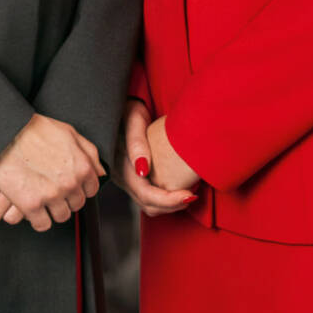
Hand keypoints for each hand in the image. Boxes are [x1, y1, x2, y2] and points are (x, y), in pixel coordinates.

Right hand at [0, 113, 104, 231]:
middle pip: (76, 204)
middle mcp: (70, 183)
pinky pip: (42, 224)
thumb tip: (100, 173)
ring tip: (41, 195)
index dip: (79, 187)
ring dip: (52, 209)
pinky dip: (38, 218)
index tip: (68, 184)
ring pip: (61, 216)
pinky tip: (32, 205)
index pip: (91, 190)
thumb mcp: (69, 133)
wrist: (5, 133)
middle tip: (51, 187)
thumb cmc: (36, 130)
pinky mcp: (31, 205)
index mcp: (82, 166)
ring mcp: (51, 195)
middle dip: (66, 198)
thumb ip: (88, 152)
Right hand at [113, 99, 196, 216]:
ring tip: (189, 194)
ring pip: (149, 205)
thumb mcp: (134, 120)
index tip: (189, 195)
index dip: (167, 200)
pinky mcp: (134, 179)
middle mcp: (121, 177)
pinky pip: (149, 198)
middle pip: (147, 204)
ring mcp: (127, 180)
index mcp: (120, 165)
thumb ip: (136, 143)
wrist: (127, 107)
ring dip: (169, 205)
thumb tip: (142, 170)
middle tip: (193, 196)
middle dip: (172, 205)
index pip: (145, 194)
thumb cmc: (131, 110)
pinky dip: (165, 200)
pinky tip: (178, 190)